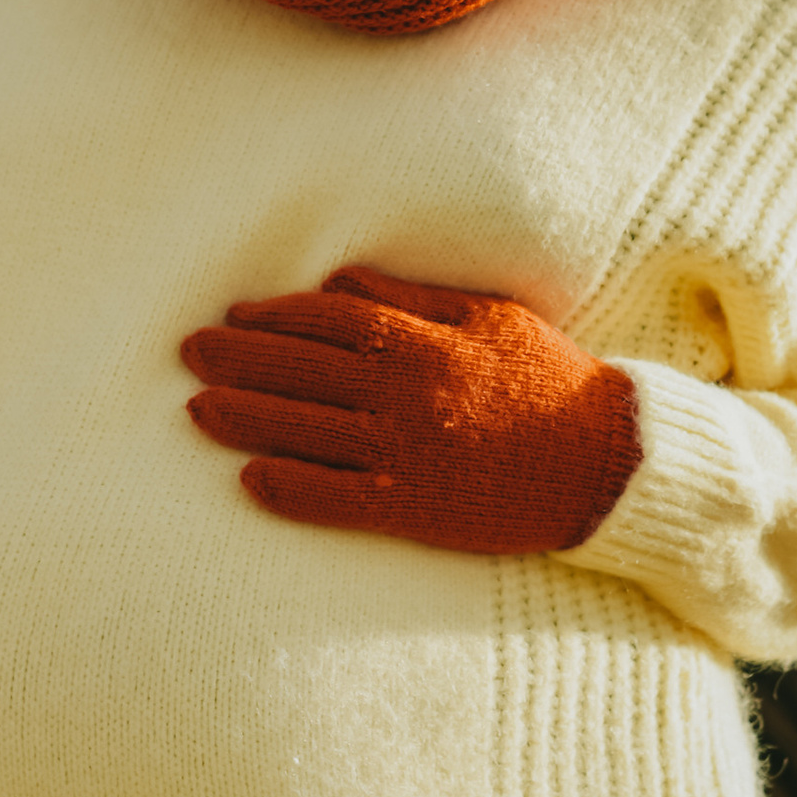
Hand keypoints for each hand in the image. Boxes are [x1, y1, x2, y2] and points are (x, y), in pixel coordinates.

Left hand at [181, 264, 640, 555]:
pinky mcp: (416, 509)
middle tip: (190, 353)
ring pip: (308, 432)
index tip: (234, 315)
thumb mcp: (487, 318)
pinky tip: (250, 481)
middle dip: (240, 360)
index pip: (331, 321)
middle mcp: (410, 395)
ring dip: (247, 420)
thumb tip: (338, 287)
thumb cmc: (548, 380)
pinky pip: (339, 499)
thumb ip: (411, 301)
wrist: (607, 462)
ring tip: (198, 410)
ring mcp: (410, 454)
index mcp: (427, 342)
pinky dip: (291, 490)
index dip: (275, 317)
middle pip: (305, 372)